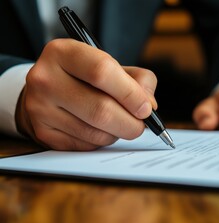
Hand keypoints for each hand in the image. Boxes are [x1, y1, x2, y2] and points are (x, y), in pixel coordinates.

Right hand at [16, 39, 156, 149]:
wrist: (48, 92)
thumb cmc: (86, 78)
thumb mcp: (112, 66)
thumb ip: (139, 80)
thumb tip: (149, 105)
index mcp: (63, 52)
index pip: (102, 71)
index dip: (131, 93)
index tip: (147, 108)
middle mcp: (46, 78)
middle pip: (100, 109)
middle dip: (130, 123)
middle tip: (140, 125)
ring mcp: (39, 108)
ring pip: (95, 132)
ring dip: (117, 133)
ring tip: (119, 124)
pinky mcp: (42, 132)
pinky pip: (85, 145)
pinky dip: (101, 141)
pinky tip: (100, 130)